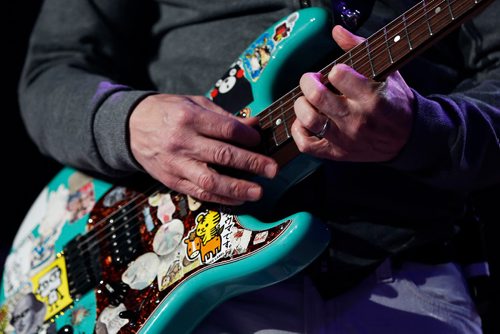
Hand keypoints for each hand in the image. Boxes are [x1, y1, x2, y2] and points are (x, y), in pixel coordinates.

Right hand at [129, 94, 277, 204]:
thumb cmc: (169, 112)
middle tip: (271, 170)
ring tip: (257, 192)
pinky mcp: (172, 181)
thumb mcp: (194, 104)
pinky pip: (199, 193)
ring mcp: (176, 164)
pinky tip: (237, 199)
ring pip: (210, 181)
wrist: (132, 127)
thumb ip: (224, 117)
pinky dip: (220, 199)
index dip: (247, 137)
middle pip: (222, 155)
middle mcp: (182, 142)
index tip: (260, 141)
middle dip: (251, 164)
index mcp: (189, 117)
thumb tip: (254, 127)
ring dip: (237, 189)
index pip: (226, 129)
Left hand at [291, 25, 414, 161]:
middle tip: (312, 81)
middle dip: (308, 82)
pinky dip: (298, 131)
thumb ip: (361, 49)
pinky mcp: (337, 153)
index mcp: (372, 97)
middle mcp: (357, 119)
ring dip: (301, 105)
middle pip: (317, 96)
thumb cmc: (395, 102)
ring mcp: (345, 139)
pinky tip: (304, 122)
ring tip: (308, 100)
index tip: (336, 73)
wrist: (408, 139)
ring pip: (309, 119)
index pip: (338, 75)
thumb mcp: (388, 72)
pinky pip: (306, 145)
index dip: (334, 70)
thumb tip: (337, 31)